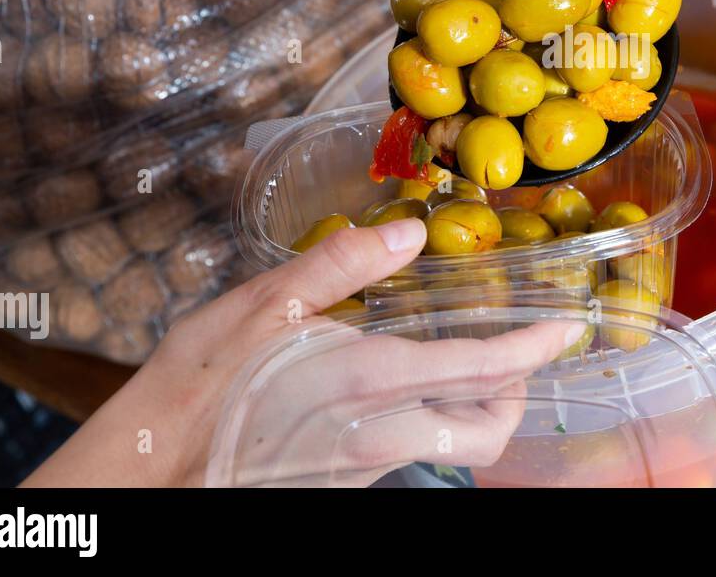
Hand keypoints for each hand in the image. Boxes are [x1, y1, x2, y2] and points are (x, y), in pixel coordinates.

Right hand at [22, 218, 582, 487]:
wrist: (148, 474)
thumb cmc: (197, 387)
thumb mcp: (260, 306)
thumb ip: (340, 264)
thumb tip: (406, 231)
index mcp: (370, 382)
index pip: (483, 369)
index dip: (535, 349)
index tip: (567, 329)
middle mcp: (381, 434)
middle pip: (489, 430)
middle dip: (516, 392)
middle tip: (516, 349)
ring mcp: (365, 469)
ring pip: (456, 446)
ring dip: (476, 408)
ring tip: (463, 360)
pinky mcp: (344, 484)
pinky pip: (413, 453)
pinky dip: (430, 420)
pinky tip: (398, 384)